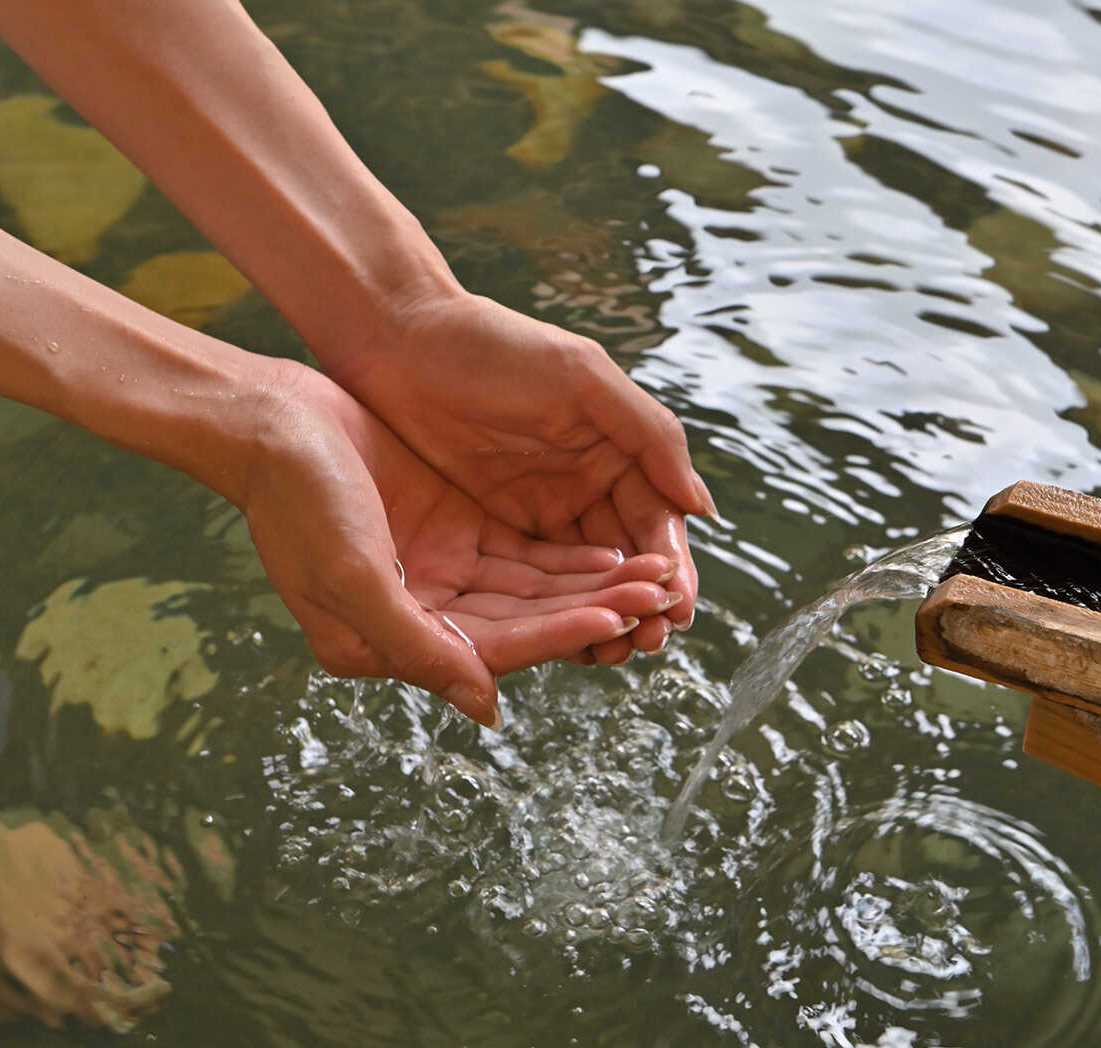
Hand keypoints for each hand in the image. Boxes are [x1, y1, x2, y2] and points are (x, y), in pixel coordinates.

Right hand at [239, 361, 681, 723]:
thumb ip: (419, 645)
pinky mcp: (454, 530)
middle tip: (662, 598)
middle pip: (527, 622)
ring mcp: (441, 572)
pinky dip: (567, 558)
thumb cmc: (296, 498)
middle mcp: (424, 617)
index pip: (498, 645)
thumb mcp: (352, 576)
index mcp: (391, 644)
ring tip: (655, 577)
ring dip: (593, 586)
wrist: (267, 420)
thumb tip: (487, 709)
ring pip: (533, 590)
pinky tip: (615, 555)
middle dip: (595, 610)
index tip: (620, 617)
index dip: (561, 631)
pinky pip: (523, 556)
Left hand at [322, 291, 711, 665]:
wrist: (397, 338)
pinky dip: (554, 614)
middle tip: (650, 644)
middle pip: (626, 560)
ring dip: (602, 618)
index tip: (678, 608)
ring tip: (614, 656)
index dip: (670, 566)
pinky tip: (567, 645)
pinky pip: (533, 582)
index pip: (656, 521)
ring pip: (583, 580)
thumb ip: (649, 436)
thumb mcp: (583, 378)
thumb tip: (703, 508)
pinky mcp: (493, 529)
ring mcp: (540, 511)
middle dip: (643, 603)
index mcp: (618, 452)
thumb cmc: (494, 344)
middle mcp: (587, 486)